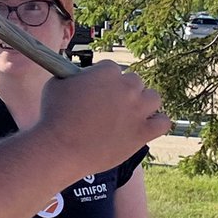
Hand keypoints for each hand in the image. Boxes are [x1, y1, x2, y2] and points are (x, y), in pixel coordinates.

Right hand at [38, 62, 170, 173]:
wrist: (61, 148)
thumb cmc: (53, 116)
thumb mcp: (57, 84)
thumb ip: (74, 76)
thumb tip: (79, 76)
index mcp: (107, 71)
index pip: (112, 69)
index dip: (103, 81)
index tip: (97, 92)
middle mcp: (127, 87)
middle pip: (134, 82)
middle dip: (123, 92)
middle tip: (111, 106)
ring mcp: (137, 110)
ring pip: (153, 98)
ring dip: (144, 104)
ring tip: (131, 114)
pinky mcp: (143, 132)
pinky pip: (163, 123)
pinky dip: (157, 123)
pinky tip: (147, 126)